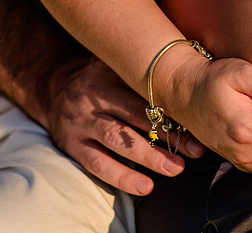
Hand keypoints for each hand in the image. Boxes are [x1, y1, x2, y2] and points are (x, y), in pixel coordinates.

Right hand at [41, 55, 202, 195]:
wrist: (53, 85)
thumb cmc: (99, 77)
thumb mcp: (116, 65)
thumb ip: (145, 74)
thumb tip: (191, 86)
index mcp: (109, 73)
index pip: (144, 91)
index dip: (173, 109)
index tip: (199, 123)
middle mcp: (94, 95)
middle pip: (133, 115)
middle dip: (167, 134)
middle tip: (194, 150)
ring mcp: (81, 121)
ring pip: (116, 140)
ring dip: (148, 157)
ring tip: (175, 169)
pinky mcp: (72, 144)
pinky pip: (98, 164)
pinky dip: (122, 177)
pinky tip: (145, 186)